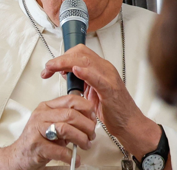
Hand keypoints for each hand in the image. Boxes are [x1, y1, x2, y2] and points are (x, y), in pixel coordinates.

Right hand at [0, 94, 95, 169]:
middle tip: (91, 135)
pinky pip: (59, 150)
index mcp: (46, 107)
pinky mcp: (37, 146)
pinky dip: (71, 156)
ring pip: (66, 129)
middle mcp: (41, 116)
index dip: (86, 108)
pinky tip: (75, 159)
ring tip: (85, 145)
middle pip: (70, 114)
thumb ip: (67, 119)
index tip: (93, 118)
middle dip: (87, 126)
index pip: (70, 99)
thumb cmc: (38, 140)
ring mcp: (37, 130)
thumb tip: (89, 119)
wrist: (19, 155)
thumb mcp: (52, 124)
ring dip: (81, 139)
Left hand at [41, 45, 160, 159]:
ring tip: (52, 68)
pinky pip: (98, 78)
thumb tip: (66, 72)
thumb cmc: (112, 110)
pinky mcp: (111, 90)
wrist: (129, 124)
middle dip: (60, 59)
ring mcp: (109, 78)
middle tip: (47, 68)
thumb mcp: (92, 91)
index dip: (63, 56)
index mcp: (100, 68)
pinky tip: (76, 70)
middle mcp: (105, 69)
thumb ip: (82, 80)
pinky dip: (86, 73)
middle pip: (80, 53)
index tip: (50, 66)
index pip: (79, 52)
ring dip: (65, 63)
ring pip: (85, 61)